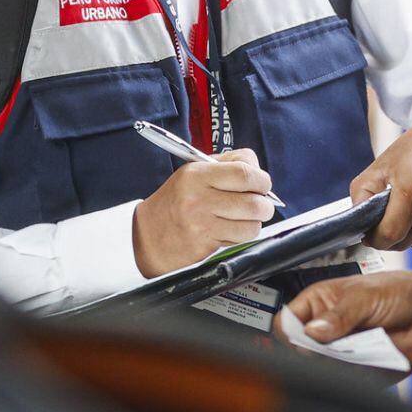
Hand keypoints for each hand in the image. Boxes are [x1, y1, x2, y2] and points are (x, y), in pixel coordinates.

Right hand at [131, 148, 275, 276]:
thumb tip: (260, 173)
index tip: (262, 184)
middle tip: (261, 204)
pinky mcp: (205, 245)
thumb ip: (227, 166)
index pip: (244, 172)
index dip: (262, 179)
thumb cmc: (175, 201)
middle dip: (265, 204)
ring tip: (245, 218)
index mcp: (197, 174)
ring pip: (252, 224)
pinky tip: (230, 230)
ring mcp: (202, 224)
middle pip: (254, 202)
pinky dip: (242, 236)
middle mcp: (199, 198)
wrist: (145, 236)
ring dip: (255, 222)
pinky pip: (239, 240)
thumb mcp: (193, 172)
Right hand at [275, 265, 411, 371]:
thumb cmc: (401, 293)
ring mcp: (339, 353)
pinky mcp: (357, 373)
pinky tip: (371, 360)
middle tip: (336, 347)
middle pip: (297, 353)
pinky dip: (353, 378)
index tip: (307, 338)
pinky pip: (344, 383)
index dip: (290, 334)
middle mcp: (325, 331)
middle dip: (313, 354)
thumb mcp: (367, 296)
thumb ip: (340, 314)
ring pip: (318, 372)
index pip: (286, 323)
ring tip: (362, 348)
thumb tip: (312, 331)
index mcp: (319, 304)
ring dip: (336, 366)